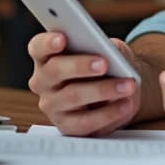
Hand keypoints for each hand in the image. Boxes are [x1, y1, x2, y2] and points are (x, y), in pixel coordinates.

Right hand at [27, 32, 141, 135]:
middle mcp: (43, 81)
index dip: (47, 43)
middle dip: (80, 66)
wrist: (120, 92)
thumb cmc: (109, 65)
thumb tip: (110, 52)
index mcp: (47, 57)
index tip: (62, 38)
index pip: (38, 47)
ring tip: (127, 85)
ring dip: (103, 90)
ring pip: (72, 96)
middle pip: (54, 70)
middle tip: (103, 63)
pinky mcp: (66, 126)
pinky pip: (86, 122)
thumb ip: (107, 47)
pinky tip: (125, 104)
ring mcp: (53, 105)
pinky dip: (109, 113)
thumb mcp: (111, 49)